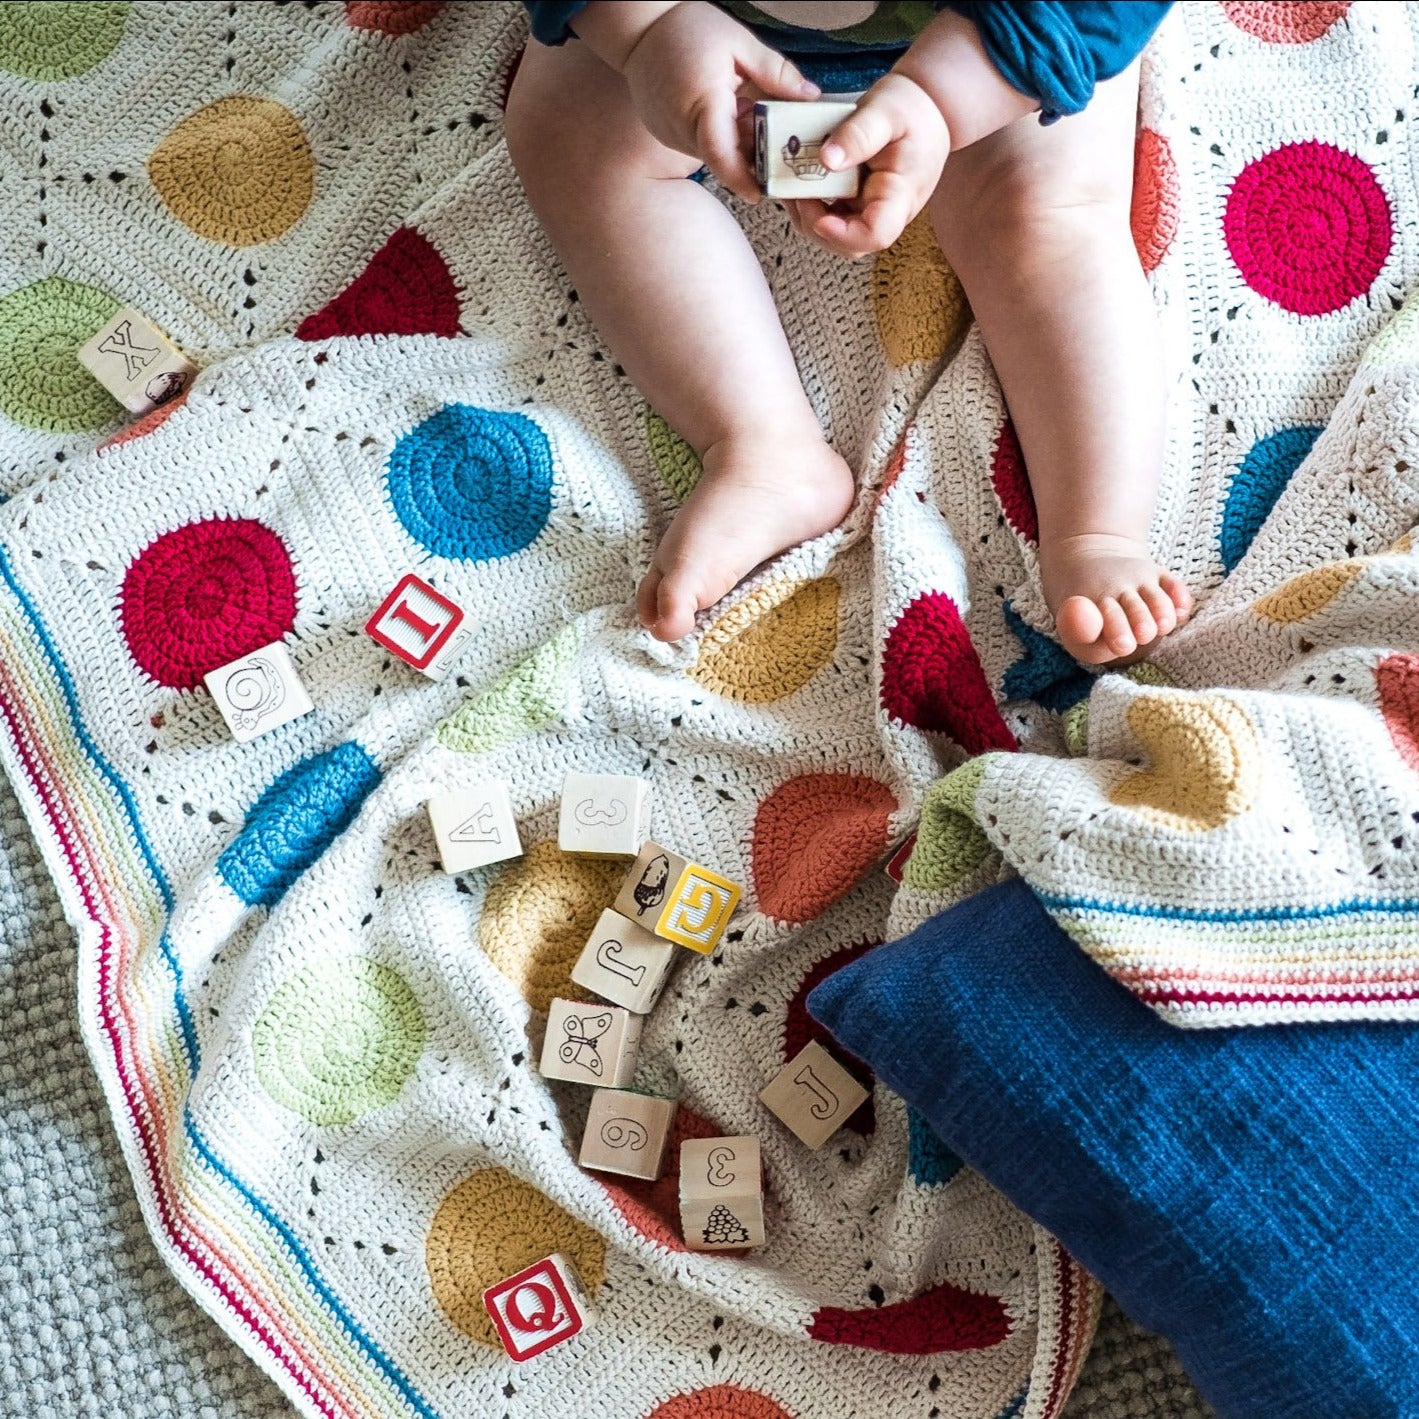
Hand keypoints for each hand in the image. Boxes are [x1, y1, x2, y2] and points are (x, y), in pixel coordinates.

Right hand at [619, 3, 819, 201]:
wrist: (640, 31)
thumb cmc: (687, 30)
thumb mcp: (738, 42)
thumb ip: (775, 71)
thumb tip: (809, 97)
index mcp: (703, 101)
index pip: (721, 152)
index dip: (742, 177)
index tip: (760, 193)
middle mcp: (682, 126)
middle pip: (724, 157)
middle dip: (753, 156)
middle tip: (779, 149)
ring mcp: (671, 135)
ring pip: (714, 152)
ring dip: (737, 143)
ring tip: (747, 111)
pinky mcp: (668, 136)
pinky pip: (701, 145)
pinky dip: (721, 136)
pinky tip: (728, 110)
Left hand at [786, 73, 949, 257]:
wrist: (929, 109)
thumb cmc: (913, 109)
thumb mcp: (886, 112)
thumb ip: (858, 135)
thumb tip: (827, 161)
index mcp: (900, 194)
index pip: (875, 234)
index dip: (843, 234)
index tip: (819, 215)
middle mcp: (887, 212)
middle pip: (850, 244)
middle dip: (816, 225)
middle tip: (794, 191)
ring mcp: (873, 211)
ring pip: (837, 236)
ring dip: (809, 217)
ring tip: (791, 185)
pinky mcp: (860, 205)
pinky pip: (833, 218)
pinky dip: (812, 205)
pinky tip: (799, 183)